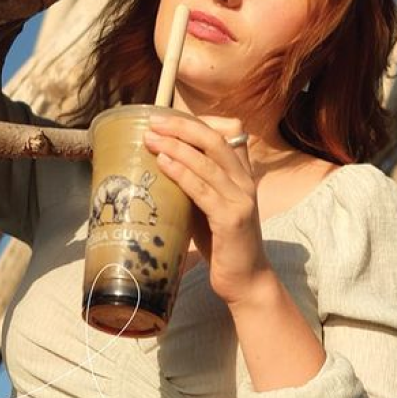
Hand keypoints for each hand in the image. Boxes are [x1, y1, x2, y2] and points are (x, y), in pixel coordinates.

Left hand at [143, 112, 272, 305]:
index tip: (169, 119)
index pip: (230, 131)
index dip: (200, 121)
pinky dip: (181, 173)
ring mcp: (241, 199)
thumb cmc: (221, 242)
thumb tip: (157, 161)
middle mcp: (245, 181)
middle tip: (153, 122)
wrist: (246, 278)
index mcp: (242, 174)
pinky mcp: (232, 219)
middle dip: (182, 127)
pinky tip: (163, 164)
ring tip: (150, 140)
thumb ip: (194, 183)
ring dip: (176, 146)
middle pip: (215, 139)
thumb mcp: (207, 204)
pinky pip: (203, 190)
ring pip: (208, 162)